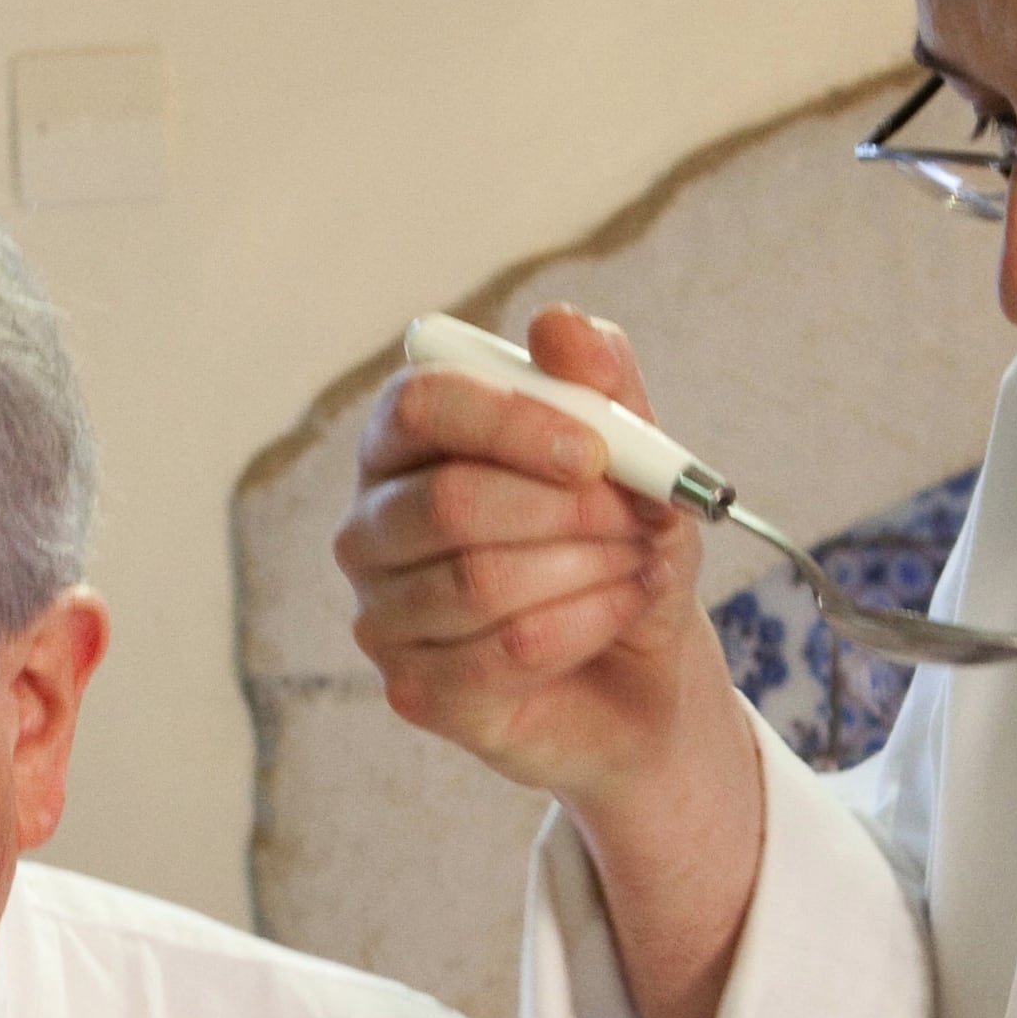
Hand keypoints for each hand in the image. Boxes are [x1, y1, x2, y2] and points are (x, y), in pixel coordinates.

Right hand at [334, 307, 716, 807]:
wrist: (643, 675)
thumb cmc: (621, 549)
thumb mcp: (635, 458)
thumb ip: (601, 383)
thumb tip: (556, 326)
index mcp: (406, 446)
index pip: (419, 406)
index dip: (510, 421)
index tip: (593, 449)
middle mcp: (373, 526)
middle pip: (449, 501)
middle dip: (570, 511)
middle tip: (641, 519)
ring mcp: (381, 614)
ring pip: (482, 581)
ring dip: (591, 569)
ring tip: (641, 563)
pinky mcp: (414, 691)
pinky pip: (505, 650)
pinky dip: (589, 625)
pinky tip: (623, 611)